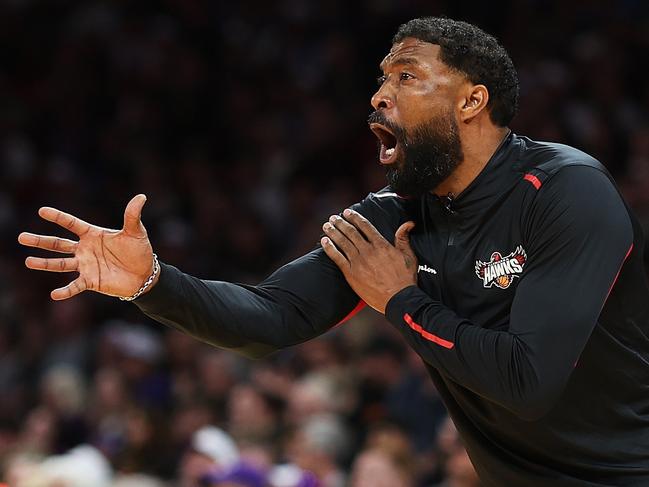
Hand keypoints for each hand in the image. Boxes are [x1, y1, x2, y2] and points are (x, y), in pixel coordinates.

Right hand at [18, 194, 155, 300]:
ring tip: (28, 261)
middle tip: (21, 237)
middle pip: (58, 244)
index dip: (58, 217)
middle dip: (40, 241)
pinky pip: (75, 286)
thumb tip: (141, 197)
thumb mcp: (136, 232)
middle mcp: (85, 249)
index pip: (72, 224)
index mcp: (93, 234)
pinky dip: (65, 291)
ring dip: (44, 263)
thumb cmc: (140, 251)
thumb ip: (132, 216)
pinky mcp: (90, 281)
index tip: (42, 211)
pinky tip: (54, 294)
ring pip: (60, 264)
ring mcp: (86, 266)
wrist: (145, 275)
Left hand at [320, 208, 416, 313]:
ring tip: (326, 225)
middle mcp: (368, 251)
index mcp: (381, 245)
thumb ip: (404, 238)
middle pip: (351, 232)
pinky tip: (324, 241)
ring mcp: (358, 262)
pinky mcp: (351, 274)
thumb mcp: (409, 256)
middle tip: (333, 217)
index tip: (347, 212)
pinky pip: (337, 258)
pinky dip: (330, 248)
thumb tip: (407, 224)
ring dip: (333, 232)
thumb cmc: (405, 279)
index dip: (355, 217)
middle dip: (341, 223)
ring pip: (342, 242)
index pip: (365, 226)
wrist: (398, 298)